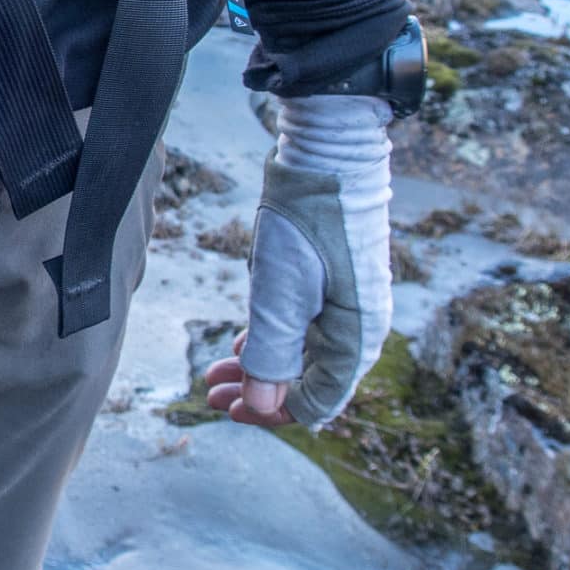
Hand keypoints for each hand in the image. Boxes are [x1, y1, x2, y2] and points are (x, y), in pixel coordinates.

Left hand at [204, 93, 393, 427]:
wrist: (325, 157)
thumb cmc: (306, 222)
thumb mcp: (281, 292)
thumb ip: (272, 353)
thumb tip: (263, 407)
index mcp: (357, 337)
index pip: (317, 400)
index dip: (271, 412)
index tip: (228, 409)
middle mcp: (358, 327)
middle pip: (307, 380)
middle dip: (257, 391)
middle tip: (211, 393)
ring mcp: (346, 303)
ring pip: (301, 354)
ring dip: (259, 366)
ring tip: (215, 370)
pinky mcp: (331, 282)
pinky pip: (303, 327)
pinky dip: (272, 339)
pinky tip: (245, 342)